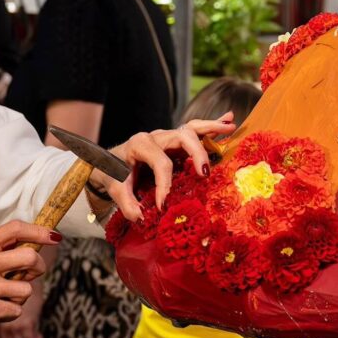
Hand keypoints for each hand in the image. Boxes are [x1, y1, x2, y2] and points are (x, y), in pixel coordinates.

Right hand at [0, 221, 59, 337]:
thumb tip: (34, 243)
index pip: (16, 229)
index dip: (40, 231)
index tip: (54, 237)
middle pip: (30, 256)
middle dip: (38, 267)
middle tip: (29, 274)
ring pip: (27, 288)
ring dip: (19, 296)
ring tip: (2, 296)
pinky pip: (17, 310)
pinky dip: (10, 312)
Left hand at [92, 112, 237, 220]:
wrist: (107, 162)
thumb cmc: (113, 173)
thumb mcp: (114, 187)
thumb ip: (125, 202)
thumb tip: (141, 217)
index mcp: (140, 144)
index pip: (160, 162)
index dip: (164, 185)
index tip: (164, 205)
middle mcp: (156, 137)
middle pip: (181, 137)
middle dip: (196, 152)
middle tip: (204, 172)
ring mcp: (167, 137)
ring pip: (191, 128)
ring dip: (212, 128)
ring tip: (230, 127)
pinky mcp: (175, 142)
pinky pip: (195, 130)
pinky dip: (212, 126)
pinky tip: (230, 120)